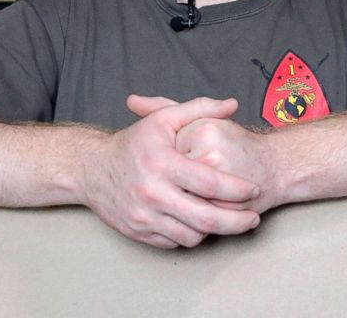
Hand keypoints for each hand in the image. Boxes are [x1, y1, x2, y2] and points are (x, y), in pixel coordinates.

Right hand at [80, 96, 261, 248]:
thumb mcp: (164, 119)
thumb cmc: (133, 143)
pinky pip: (174, 242)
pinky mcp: (139, 232)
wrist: (92, 169)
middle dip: (236, 221)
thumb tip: (232, 104)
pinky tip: (200, 223)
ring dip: (214, 231)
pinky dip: (191, 235)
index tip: (254, 190)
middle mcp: (152, 193)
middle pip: (206, 218)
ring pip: (192, 235)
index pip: (210, 183)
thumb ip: (200, 108)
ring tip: (227, 219)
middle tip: (252, 218)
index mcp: (162, 163)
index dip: (237, 189)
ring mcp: (144, 216)